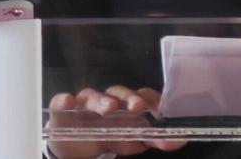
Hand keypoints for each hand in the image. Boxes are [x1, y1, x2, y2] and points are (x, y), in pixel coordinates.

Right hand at [45, 87, 185, 157]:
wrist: (73, 147)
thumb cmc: (104, 137)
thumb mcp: (130, 141)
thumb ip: (153, 140)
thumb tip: (180, 139)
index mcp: (125, 105)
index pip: (140, 96)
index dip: (151, 100)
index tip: (162, 110)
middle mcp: (106, 99)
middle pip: (119, 92)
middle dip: (129, 98)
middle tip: (137, 107)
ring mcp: (83, 103)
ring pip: (93, 96)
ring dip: (102, 100)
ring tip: (109, 107)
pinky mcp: (62, 109)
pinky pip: (61, 101)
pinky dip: (64, 99)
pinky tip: (69, 100)